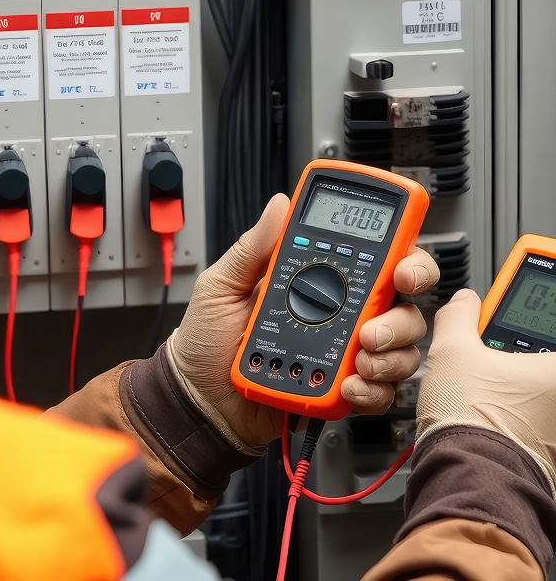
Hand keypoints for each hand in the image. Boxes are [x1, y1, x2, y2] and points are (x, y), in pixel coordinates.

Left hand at [168, 193, 437, 447]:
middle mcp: (341, 313)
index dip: (404, 260)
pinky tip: (347, 385)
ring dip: (389, 355)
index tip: (401, 269)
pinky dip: (373, 389)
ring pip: (400, 348)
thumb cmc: (207, 339)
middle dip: (401, 316)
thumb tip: (279, 205)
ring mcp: (344, 352)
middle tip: (372, 329)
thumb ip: (251, 248)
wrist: (199, 398)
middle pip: (402, 305)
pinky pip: (380, 390)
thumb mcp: (221, 285)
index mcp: (316, 280)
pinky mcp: (341, 388)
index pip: (376, 260)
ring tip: (357, 360)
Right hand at [416, 288, 555, 492]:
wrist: (466, 475)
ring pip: (535, 395)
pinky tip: (486, 412)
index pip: (544, 330)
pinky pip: (533, 423)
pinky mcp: (549, 456)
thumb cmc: (470, 420)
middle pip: (539, 365)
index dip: (524, 319)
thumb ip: (459, 316)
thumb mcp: (451, 349)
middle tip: (488, 354)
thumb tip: (464, 302)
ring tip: (482, 385)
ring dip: (512, 386)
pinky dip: (513, 414)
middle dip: (515, 356)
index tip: (503, 318)